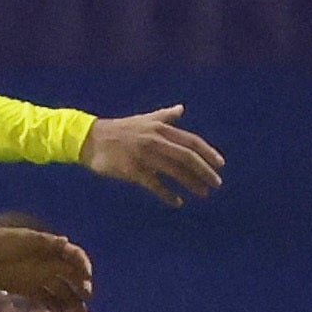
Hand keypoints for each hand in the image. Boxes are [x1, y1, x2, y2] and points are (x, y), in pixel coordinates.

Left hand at [0, 222, 92, 309]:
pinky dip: (57, 308)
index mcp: (51, 248)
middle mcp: (49, 263)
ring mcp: (40, 277)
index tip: (86, 283)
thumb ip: (46, 243)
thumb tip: (66, 241)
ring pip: (62, 292)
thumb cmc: (1, 242)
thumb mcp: (24, 240)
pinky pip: (48, 299)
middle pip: (72, 280)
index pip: (75, 257)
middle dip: (82, 294)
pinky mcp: (29, 289)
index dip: (83, 268)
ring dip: (72, 306)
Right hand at [80, 105, 222, 207]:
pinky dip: (168, 194)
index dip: (208, 153)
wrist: (90, 139)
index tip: (220, 165)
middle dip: (205, 171)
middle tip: (216, 183)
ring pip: (175, 171)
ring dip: (192, 183)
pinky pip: (155, 184)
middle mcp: (155, 140)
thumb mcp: (144, 120)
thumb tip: (181, 108)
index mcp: (160, 128)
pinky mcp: (133, 170)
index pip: (191, 141)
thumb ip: (164, 116)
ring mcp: (144, 155)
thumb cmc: (120, 130)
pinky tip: (177, 202)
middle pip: (187, 157)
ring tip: (203, 193)